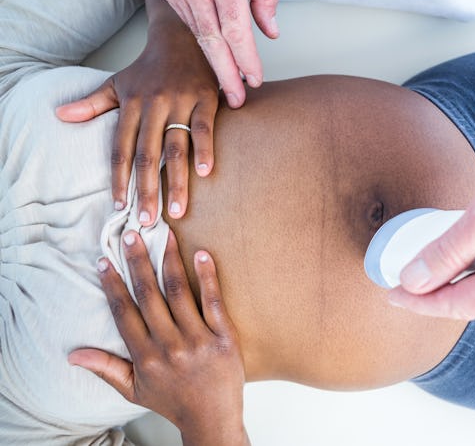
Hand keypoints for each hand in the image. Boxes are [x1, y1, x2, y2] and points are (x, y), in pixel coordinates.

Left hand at [56, 4, 218, 225]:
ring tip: (178, 210)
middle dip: (147, 190)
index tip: (119, 206)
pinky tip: (205, 174)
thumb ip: (93, 104)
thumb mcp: (118, 83)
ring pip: (176, 148)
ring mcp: (181, 102)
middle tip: (147, 220)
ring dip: (177, 182)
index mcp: (131, 105)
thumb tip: (61, 117)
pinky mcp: (206, 99)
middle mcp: (154, 105)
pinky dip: (205, 150)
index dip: (119, 178)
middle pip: (148, 155)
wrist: (183, 37)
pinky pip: (204, 129)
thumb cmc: (150, 68)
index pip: (120, 148)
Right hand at [69, 231, 248, 445]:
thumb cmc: (172, 401)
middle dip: (138, 261)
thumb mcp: (134, 389)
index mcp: (144, 357)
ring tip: (164, 235)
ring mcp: (198, 340)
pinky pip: (213, 302)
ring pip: (180, 292)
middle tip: (132, 234)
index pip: (124, 312)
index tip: (106, 260)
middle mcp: (169, 346)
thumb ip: (105, 368)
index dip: (113, 284)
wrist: (212, 419)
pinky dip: (207, 276)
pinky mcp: (224, 338)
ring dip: (170, 260)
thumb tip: (72, 354)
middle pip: (149, 295)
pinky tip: (202, 255)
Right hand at [160, 0, 279, 107]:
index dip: (245, 58)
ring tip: (229, 86)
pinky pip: (190, 21)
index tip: (255, 80)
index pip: (235, 30)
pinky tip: (216, 54)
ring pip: (199, 34)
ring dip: (215, 63)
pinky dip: (205, 39)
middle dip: (225, 74)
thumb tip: (269, 32)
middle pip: (212, 41)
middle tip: (236, 100)